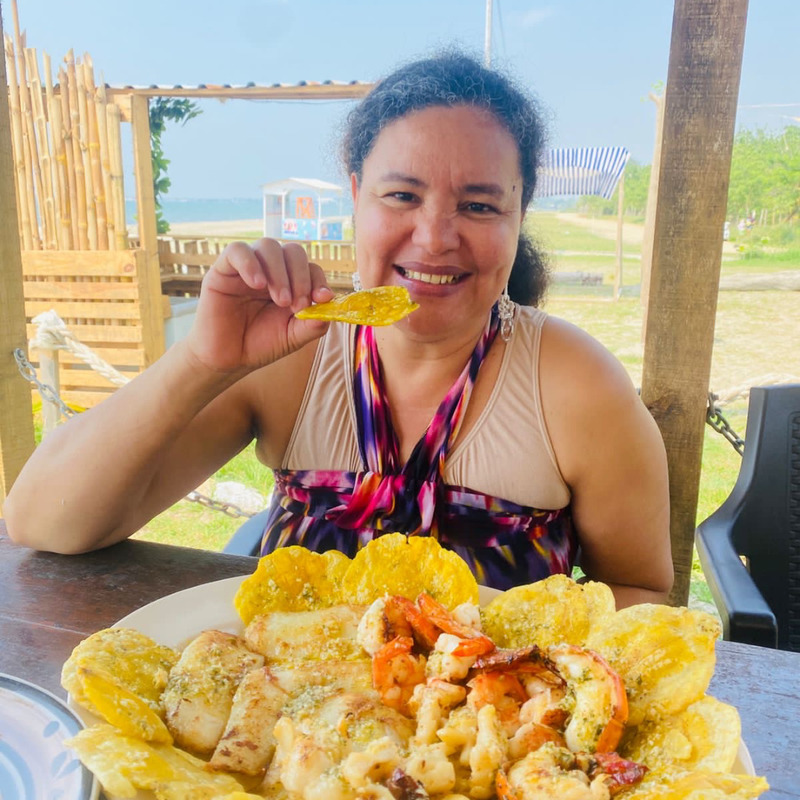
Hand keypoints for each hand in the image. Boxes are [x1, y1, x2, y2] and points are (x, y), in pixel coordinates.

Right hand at [186, 239, 333, 372]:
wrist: (228, 359)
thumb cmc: (261, 344)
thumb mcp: (293, 336)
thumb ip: (313, 323)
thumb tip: (329, 305)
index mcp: (291, 282)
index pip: (311, 267)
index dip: (319, 280)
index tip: (321, 299)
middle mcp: (271, 270)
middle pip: (293, 251)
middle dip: (301, 276)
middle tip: (297, 305)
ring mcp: (248, 267)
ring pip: (268, 246)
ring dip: (279, 272)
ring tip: (280, 300)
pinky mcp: (223, 269)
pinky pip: (237, 250)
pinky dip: (250, 263)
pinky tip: (257, 284)